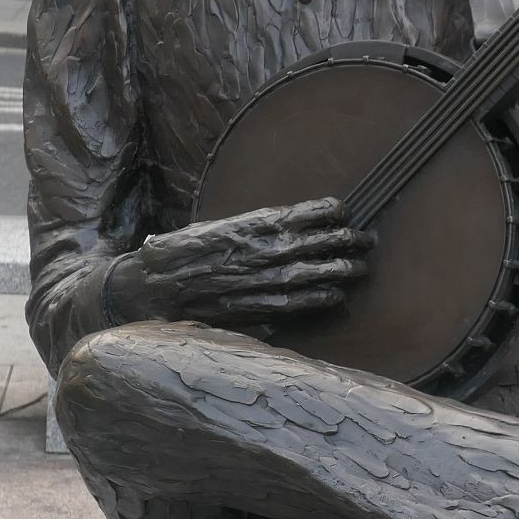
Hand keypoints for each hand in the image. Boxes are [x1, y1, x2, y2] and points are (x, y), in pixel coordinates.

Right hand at [108, 197, 372, 330]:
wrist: (153, 286)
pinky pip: (294, 303)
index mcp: (249, 225)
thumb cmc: (181, 254)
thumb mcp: (215, 229)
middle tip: (366, 240)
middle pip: (314, 244)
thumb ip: (249, 229)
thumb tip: (282, 225)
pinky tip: (336, 296)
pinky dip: (318, 299)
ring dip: (339, 270)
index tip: (344, 210)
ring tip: (360, 267)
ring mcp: (258, 282)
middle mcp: (258, 252)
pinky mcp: (253, 308)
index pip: (299, 214)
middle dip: (344, 241)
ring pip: (310, 274)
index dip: (326, 213)